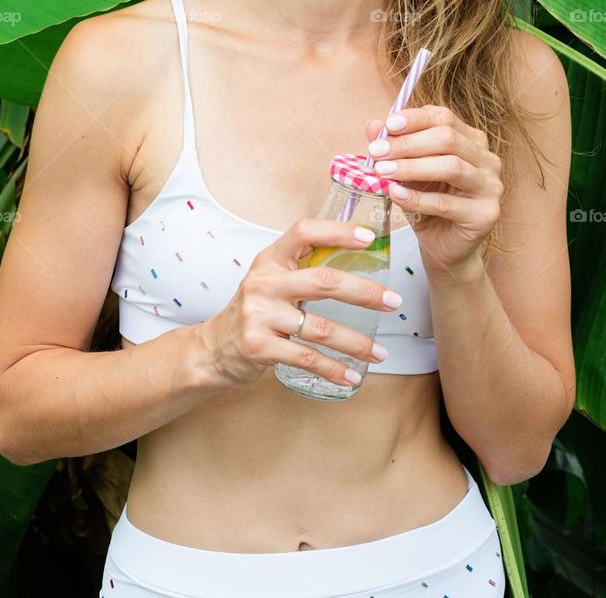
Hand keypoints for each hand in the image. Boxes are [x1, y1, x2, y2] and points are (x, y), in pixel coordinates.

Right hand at [196, 219, 399, 388]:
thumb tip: (356, 257)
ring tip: (380, 352)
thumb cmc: (254, 310)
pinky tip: (352, 375)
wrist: (212, 348)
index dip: (337, 231)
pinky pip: (307, 358)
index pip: (304, 232)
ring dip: (356, 343)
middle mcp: (264, 282)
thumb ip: (302, 268)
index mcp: (270, 259)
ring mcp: (260, 315)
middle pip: (324, 281)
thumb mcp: (271, 280)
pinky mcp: (259, 346)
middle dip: (364, 293)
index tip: (369, 237)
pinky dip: (334, 369)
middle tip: (393, 301)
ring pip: (321, 328)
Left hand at [365, 105, 502, 280]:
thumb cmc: (426, 202)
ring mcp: (491, 186)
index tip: (388, 125)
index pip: (444, 117)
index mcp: (472, 140)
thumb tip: (373, 126)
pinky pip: (446, 203)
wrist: (442, 246)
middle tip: (376, 152)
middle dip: (407, 144)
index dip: (415, 118)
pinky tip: (395, 194)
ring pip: (451, 167)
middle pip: (448, 139)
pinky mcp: (486, 214)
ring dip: (411, 168)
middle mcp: (487, 159)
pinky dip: (417, 198)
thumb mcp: (407, 171)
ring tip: (382, 171)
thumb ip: (393, 147)